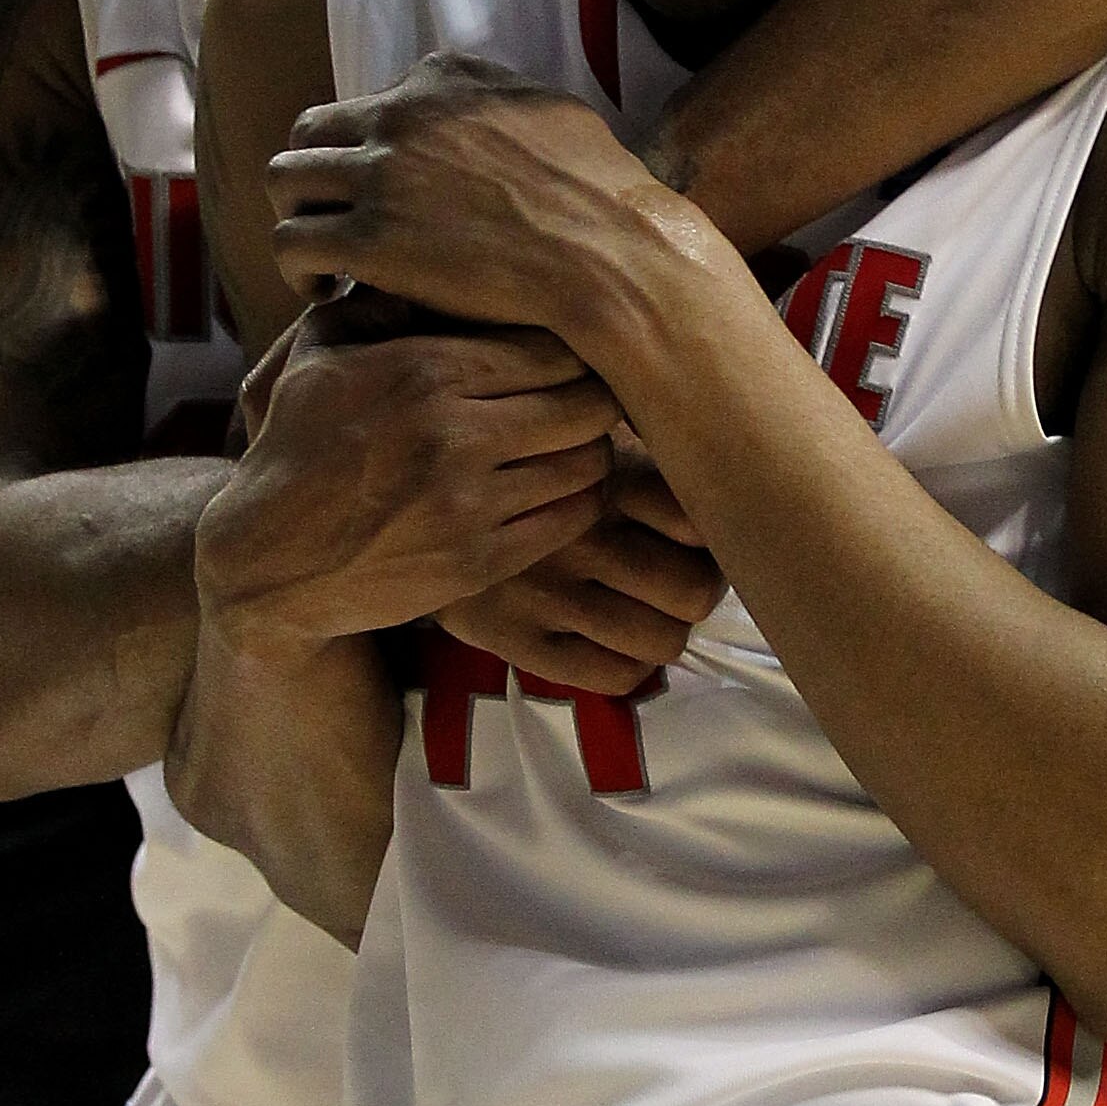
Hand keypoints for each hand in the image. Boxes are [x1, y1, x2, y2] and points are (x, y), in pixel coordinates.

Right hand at [198, 297, 622, 645]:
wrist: (270, 560)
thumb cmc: (299, 444)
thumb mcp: (319, 354)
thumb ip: (381, 303)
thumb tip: (434, 256)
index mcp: (423, 371)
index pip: (551, 345)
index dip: (576, 345)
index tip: (576, 349)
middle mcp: (453, 433)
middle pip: (587, 402)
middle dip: (599, 395)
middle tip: (594, 394)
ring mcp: (469, 503)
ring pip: (587, 462)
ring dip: (593, 450)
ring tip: (581, 440)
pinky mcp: (479, 562)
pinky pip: (570, 520)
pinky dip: (580, 501)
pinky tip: (564, 488)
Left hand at [267, 57, 701, 346]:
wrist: (609, 255)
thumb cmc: (600, 197)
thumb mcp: (550, 112)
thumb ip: (497, 103)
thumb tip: (484, 110)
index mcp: (442, 79)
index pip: (370, 103)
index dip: (369, 153)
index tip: (382, 193)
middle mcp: (401, 113)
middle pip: (311, 132)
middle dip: (316, 177)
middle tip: (333, 221)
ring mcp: (379, 173)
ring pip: (283, 180)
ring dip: (297, 217)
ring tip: (321, 258)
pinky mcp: (367, 239)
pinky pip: (291, 242)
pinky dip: (298, 268)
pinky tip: (324, 292)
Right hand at [440, 446, 723, 692]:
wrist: (392, 498)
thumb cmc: (505, 460)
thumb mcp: (569, 429)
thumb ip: (632, 441)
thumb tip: (713, 442)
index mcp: (604, 475)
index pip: (703, 524)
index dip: (714, 537)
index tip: (696, 537)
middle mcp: (583, 535)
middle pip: (696, 590)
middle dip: (697, 591)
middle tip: (678, 580)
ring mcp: (550, 593)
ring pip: (663, 640)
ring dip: (665, 631)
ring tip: (647, 612)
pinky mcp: (517, 640)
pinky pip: (613, 676)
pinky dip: (629, 666)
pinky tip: (613, 642)